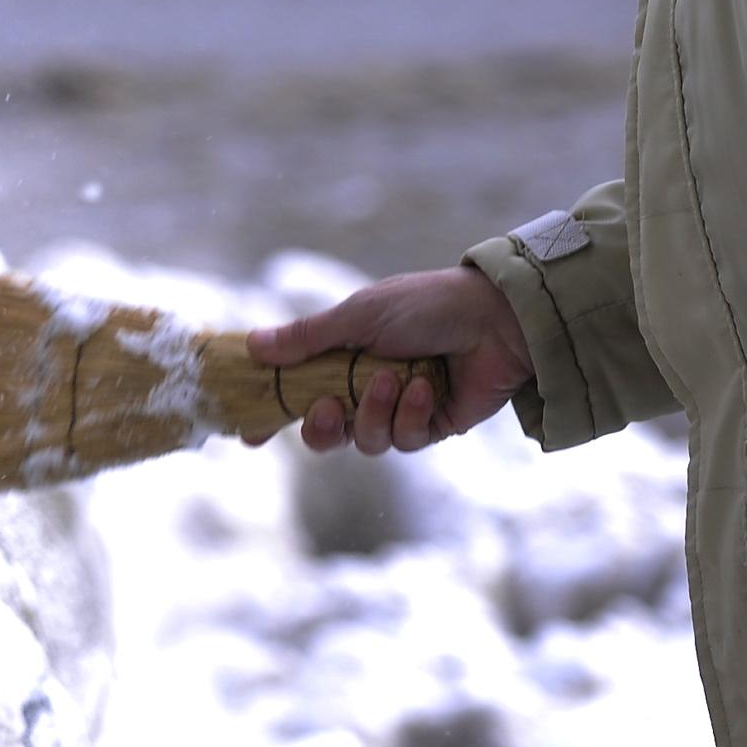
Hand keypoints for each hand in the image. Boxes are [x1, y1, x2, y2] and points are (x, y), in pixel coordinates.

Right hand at [246, 267, 532, 456]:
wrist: (496, 319)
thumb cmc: (426, 305)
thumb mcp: (358, 315)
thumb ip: (306, 338)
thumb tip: (252, 346)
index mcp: (344, 356)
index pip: (298, 391)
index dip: (274, 415)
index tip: (250, 435)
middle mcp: (367, 386)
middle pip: (326, 431)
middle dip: (321, 427)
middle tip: (325, 408)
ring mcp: (399, 409)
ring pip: (364, 440)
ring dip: (374, 413)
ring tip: (394, 379)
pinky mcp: (431, 426)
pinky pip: (405, 440)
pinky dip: (410, 415)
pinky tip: (425, 389)